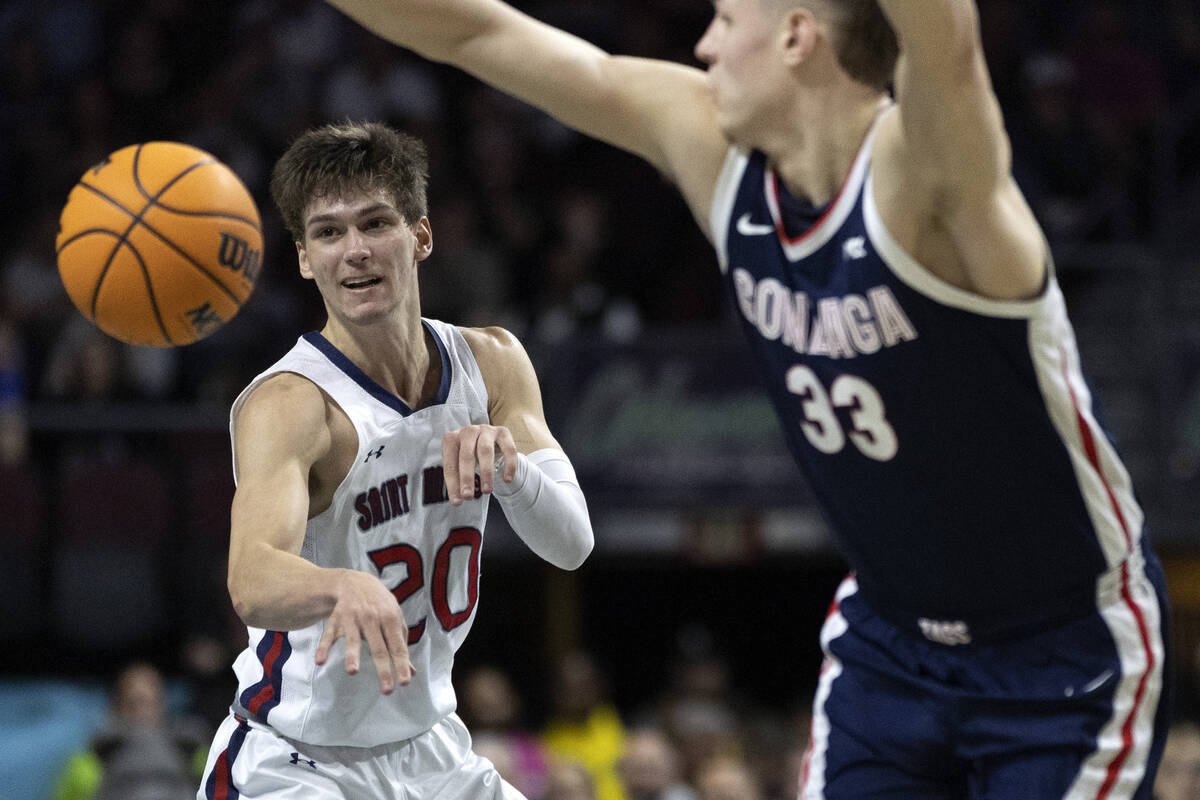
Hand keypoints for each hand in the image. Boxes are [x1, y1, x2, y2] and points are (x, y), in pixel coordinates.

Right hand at [315, 570, 413, 693]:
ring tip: (353, 671)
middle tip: (387, 690)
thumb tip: (411, 672)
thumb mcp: (394, 619)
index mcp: (390, 618)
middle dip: (383, 669)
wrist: (355, 582)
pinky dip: (323, 647)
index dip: (401, 664)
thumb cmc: (380, 606)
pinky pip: (329, 635)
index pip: (397, 646)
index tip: (404, 682)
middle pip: (378, 647)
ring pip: (353, 639)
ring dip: (352, 655)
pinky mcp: (336, 619)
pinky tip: (320, 661)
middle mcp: (372, 618)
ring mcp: (352, 618)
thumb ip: (401, 644)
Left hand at [442, 424, 517, 505]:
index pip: (450, 463)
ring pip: (485, 450)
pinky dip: (509, 465)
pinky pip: (508, 448)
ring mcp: (486, 430)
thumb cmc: (471, 456)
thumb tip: (457, 500)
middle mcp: (468, 431)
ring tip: (487, 490)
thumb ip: (458, 480)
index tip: (457, 501)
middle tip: (468, 496)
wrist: (489, 441)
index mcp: (452, 439)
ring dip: (486, 472)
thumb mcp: (460, 465)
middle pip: (466, 455)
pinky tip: (507, 480)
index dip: (453, 483)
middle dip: (467, 478)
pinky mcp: (503, 432)